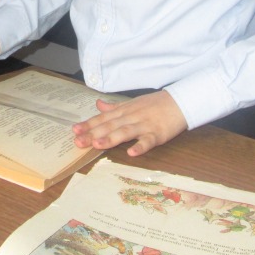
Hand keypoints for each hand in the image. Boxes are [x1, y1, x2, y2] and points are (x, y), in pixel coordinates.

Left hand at [72, 91, 186, 156]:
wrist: (180, 101)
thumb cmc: (155, 104)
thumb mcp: (132, 103)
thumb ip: (114, 107)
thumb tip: (98, 104)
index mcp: (124, 111)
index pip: (103, 118)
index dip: (89, 124)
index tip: (75, 131)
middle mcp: (131, 117)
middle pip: (110, 126)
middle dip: (93, 134)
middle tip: (78, 142)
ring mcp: (144, 125)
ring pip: (125, 131)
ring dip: (111, 138)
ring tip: (97, 145)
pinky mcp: (158, 133)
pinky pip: (148, 140)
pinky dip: (140, 146)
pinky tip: (132, 153)